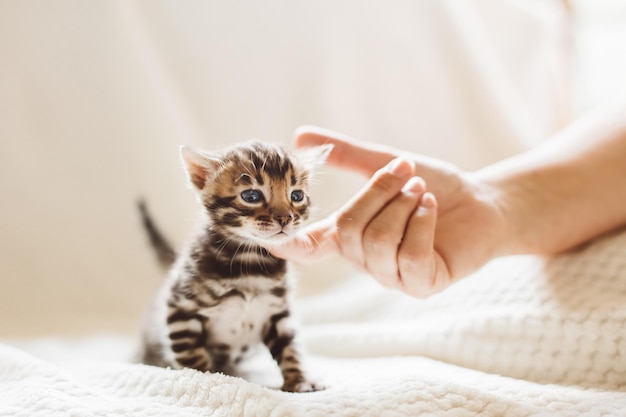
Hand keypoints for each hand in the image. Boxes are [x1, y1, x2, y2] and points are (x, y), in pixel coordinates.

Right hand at [272, 127, 505, 296]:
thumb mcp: (385, 165)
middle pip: (348, 230)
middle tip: (406, 172)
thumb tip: (300, 136)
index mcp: (350, 235)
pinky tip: (431, 208)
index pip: (312, 248)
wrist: (482, 202)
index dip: (292, 246)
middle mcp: (365, 260)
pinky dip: (422, 222)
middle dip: (378, 192)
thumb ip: (346, 155)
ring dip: (403, 205)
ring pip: (377, 241)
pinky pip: (409, 256)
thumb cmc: (431, 186)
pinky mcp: (421, 285)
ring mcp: (392, 276)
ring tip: (422, 192)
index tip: (273, 241)